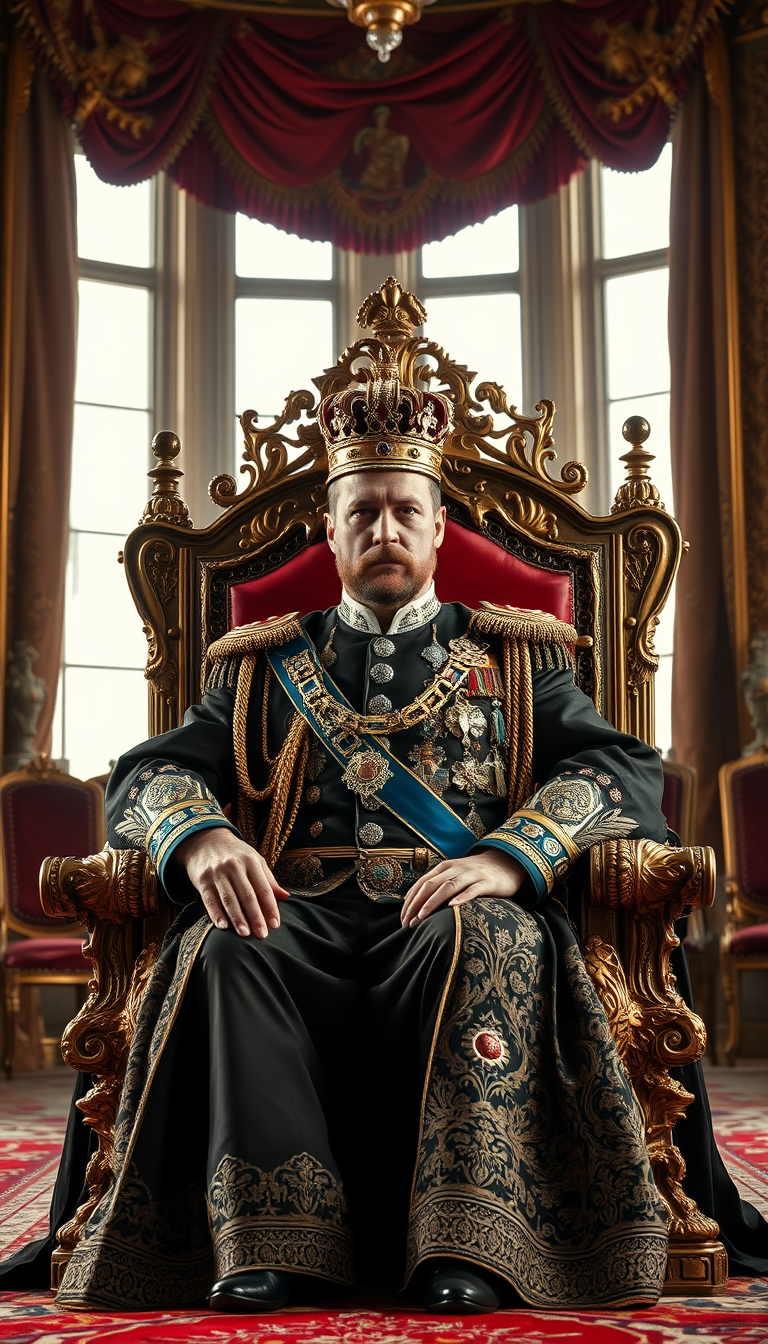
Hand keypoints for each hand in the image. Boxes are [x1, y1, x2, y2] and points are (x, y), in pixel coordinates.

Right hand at [175, 827, 288, 937]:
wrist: (205, 840)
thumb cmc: (235, 853)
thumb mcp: (254, 860)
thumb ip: (268, 879)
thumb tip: (286, 897)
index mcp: (251, 861)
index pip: (264, 888)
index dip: (270, 907)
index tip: (275, 924)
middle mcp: (234, 866)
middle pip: (247, 895)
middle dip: (256, 917)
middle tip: (262, 934)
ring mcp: (217, 873)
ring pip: (229, 899)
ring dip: (237, 918)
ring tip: (245, 934)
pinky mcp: (202, 880)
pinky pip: (210, 899)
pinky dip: (216, 914)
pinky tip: (223, 926)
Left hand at [400, 849, 526, 927]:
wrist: (506, 863)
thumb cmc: (475, 875)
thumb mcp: (454, 875)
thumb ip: (438, 885)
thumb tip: (415, 905)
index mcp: (444, 867)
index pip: (421, 884)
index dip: (410, 901)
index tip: (403, 919)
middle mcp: (455, 868)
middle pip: (431, 885)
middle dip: (416, 904)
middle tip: (408, 923)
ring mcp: (472, 874)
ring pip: (448, 886)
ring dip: (433, 901)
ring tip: (422, 916)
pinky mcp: (487, 882)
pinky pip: (473, 890)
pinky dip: (462, 898)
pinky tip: (453, 907)